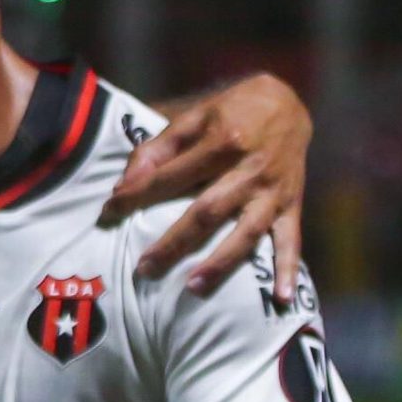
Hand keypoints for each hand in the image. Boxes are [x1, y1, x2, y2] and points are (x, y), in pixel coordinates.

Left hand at [101, 73, 308, 294]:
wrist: (289, 103)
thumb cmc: (232, 112)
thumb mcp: (194, 116)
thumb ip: (158, 148)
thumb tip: (126, 183)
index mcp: (222, 141)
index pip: (171, 175)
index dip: (138, 194)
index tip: (109, 213)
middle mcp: (249, 169)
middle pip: (207, 212)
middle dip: (174, 242)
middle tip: (145, 268)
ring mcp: (273, 191)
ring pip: (246, 232)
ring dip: (221, 262)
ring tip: (193, 288)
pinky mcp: (292, 205)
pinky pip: (291, 241)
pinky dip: (289, 269)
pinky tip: (282, 298)